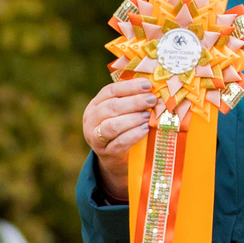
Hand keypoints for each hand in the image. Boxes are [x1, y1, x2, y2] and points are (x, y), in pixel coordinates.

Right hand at [81, 78, 154, 203]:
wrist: (114, 157)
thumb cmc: (121, 129)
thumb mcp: (121, 113)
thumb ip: (131, 100)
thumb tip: (152, 88)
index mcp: (95, 105)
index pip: (110, 91)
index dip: (130, 86)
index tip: (147, 85)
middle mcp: (91, 120)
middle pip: (111, 107)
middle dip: (134, 102)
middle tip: (151, 100)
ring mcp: (96, 137)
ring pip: (112, 125)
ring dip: (133, 119)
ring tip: (148, 116)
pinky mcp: (106, 152)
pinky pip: (120, 142)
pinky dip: (134, 134)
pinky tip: (145, 129)